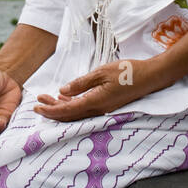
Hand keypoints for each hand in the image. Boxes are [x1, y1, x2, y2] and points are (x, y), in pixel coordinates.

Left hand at [34, 58, 156, 121]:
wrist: (150, 77)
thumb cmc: (128, 72)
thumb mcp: (101, 72)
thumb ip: (81, 83)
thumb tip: (62, 91)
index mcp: (95, 103)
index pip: (66, 111)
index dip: (50, 110)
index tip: (37, 106)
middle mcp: (97, 110)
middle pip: (69, 115)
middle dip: (52, 109)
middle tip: (38, 102)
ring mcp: (102, 109)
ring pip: (76, 113)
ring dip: (61, 106)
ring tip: (47, 97)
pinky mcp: (106, 105)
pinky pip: (85, 109)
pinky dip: (73, 105)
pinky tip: (65, 97)